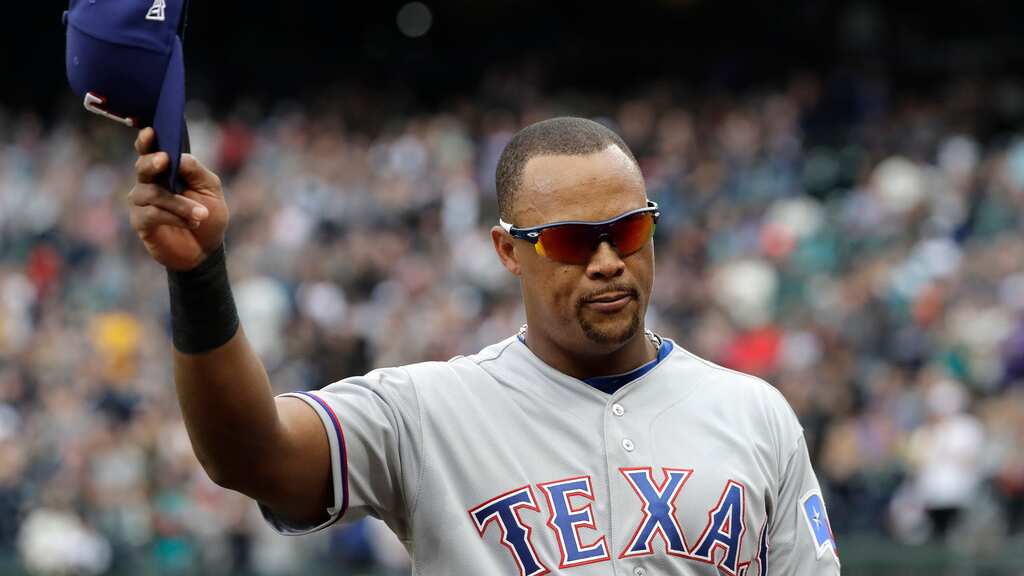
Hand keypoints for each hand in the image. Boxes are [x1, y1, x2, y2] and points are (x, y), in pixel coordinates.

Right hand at [128, 128, 228, 270]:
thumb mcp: (211, 189)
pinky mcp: (141, 222)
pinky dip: (174, 217)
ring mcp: (141, 202)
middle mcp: (149, 182)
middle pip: (143, 166)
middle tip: (165, 160)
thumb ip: (196, 171)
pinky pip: (151, 214)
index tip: (151, 131)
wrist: (206, 249)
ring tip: (201, 214)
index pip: (150, 149)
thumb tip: (179, 158)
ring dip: (180, 203)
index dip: (147, 140)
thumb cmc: (208, 214)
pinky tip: (191, 223)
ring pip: (153, 194)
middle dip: (153, 162)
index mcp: (165, 169)